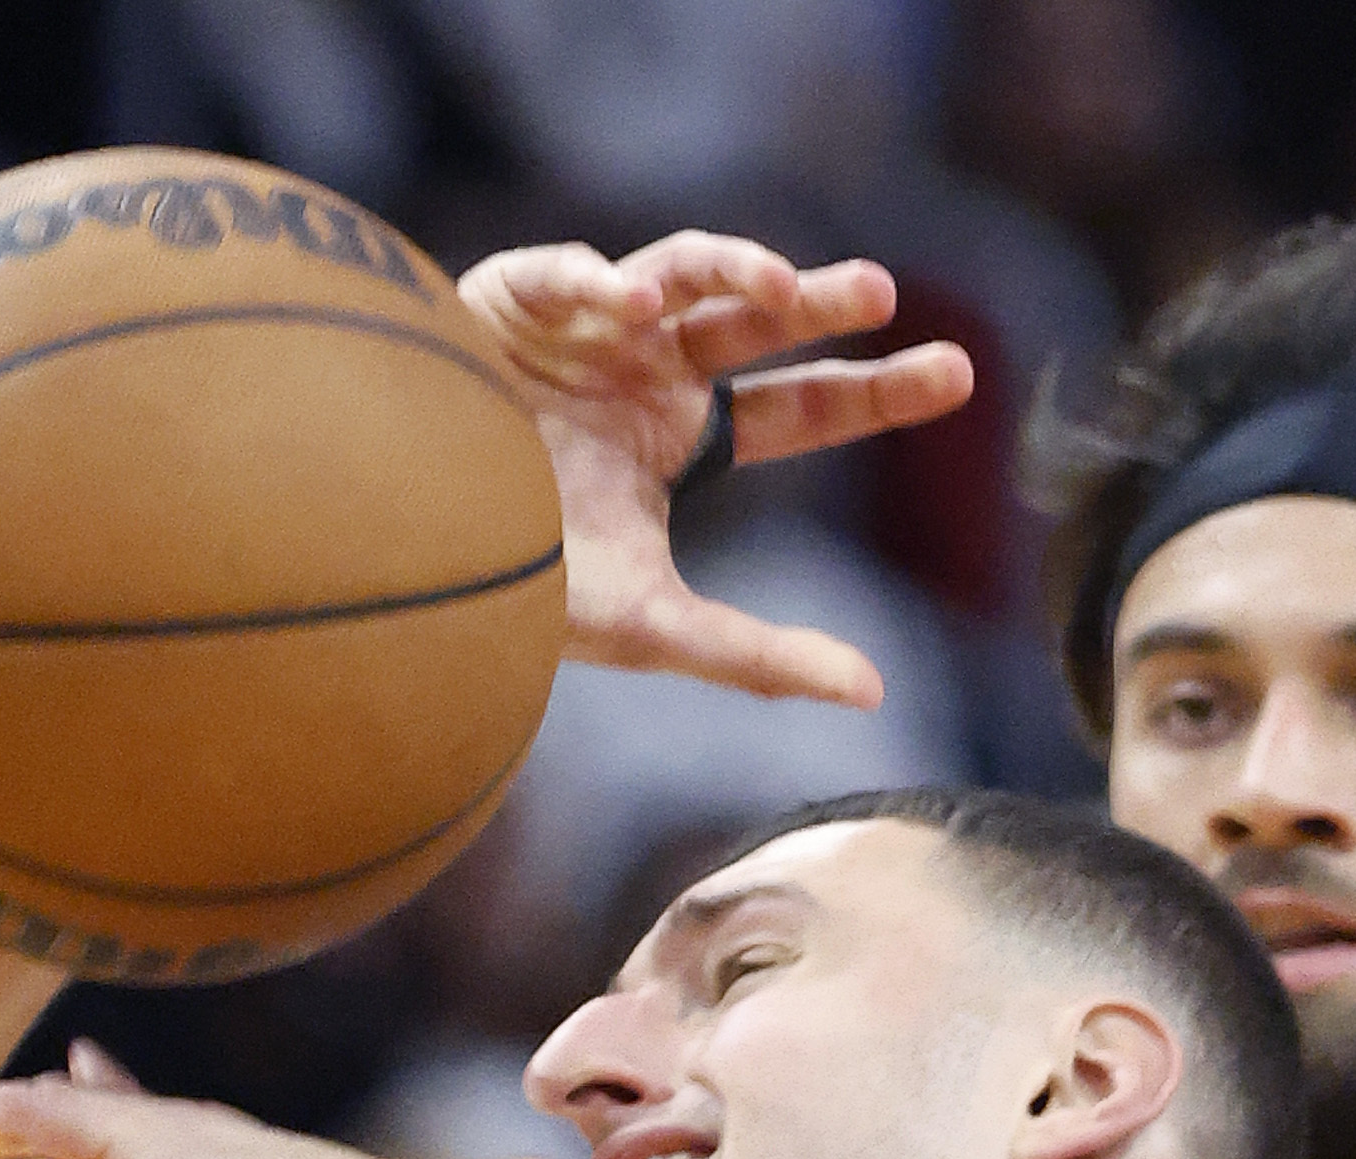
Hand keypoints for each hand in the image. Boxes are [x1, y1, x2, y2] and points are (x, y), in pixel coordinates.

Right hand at [457, 231, 972, 706]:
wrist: (396, 557)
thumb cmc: (517, 588)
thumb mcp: (654, 628)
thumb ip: (758, 655)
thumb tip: (872, 693)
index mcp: (678, 438)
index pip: (800, 406)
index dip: (876, 390)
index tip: (959, 373)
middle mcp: (642, 373)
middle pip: (755, 323)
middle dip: (820, 302)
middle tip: (884, 293)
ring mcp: (580, 330)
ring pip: (680, 270)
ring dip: (734, 267)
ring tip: (781, 287)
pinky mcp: (505, 301)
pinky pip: (564, 272)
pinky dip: (601, 280)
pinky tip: (634, 301)